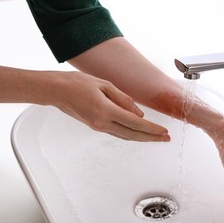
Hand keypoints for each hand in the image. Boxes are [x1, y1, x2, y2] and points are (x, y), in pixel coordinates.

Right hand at [54, 71, 169, 141]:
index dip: (152, 129)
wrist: (57, 91)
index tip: (164, 131)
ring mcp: (98, 126)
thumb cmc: (78, 83)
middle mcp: (102, 123)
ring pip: (126, 136)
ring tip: (157, 138)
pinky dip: (131, 135)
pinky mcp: (95, 126)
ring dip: (143, 138)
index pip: (135, 123)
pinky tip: (138, 134)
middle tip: (166, 139)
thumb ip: (123, 99)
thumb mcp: (104, 84)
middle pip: (133, 134)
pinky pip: (117, 133)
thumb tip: (139, 114)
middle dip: (152, 137)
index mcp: (106, 111)